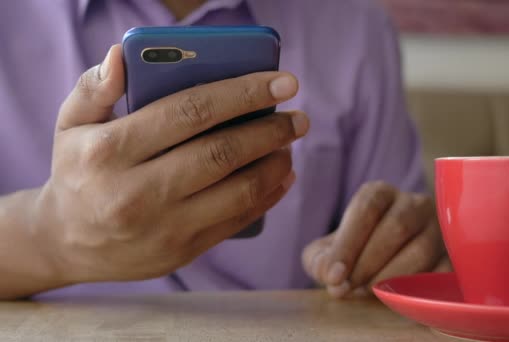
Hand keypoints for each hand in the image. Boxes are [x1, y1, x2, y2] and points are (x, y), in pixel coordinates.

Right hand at [33, 45, 308, 284]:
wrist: (65, 242)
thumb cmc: (77, 171)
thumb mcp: (71, 124)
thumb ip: (95, 88)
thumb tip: (121, 55)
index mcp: (110, 151)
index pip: (191, 112)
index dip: (243, 93)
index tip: (281, 82)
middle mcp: (137, 192)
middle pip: (222, 153)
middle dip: (270, 130)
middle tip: (298, 117)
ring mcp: (162, 228)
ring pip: (238, 191)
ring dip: (275, 164)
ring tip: (290, 144)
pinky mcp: (181, 252)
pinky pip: (236, 222)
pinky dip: (268, 196)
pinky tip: (282, 176)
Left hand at [302, 181, 449, 298]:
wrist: (382, 263)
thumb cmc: (354, 252)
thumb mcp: (328, 251)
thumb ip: (320, 260)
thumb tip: (330, 275)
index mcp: (379, 193)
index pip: (367, 208)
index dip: (348, 243)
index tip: (334, 275)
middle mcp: (413, 203)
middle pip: (396, 226)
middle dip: (368, 263)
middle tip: (349, 289)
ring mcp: (438, 228)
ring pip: (422, 248)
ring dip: (392, 275)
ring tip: (370, 293)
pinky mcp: (454, 255)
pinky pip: (444, 270)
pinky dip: (421, 288)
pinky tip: (400, 298)